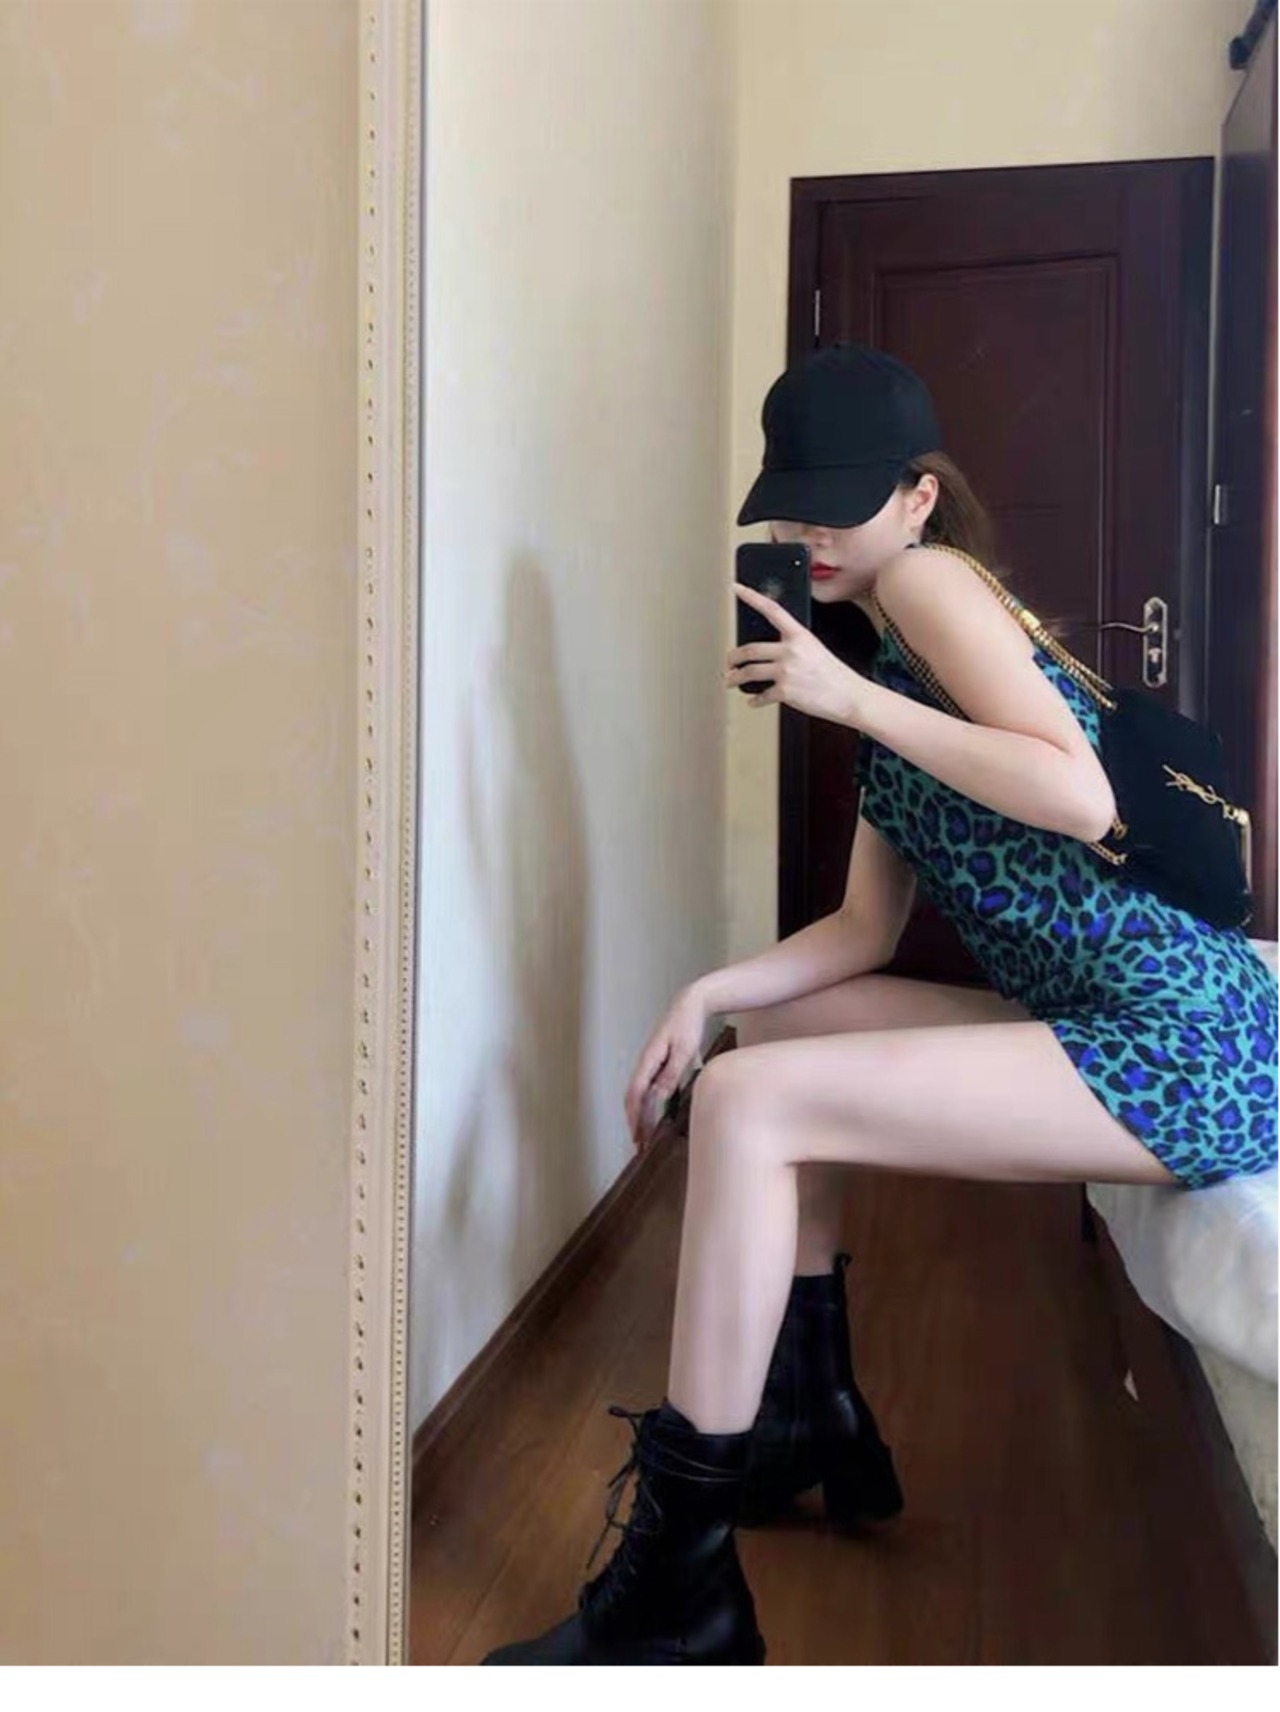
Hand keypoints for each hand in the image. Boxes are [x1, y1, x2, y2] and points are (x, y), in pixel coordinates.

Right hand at [624, 985, 709, 1154]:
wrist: (690, 1005)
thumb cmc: (687, 1025)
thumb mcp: (683, 1050)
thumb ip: (670, 1073)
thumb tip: (657, 1096)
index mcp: (648, 1060)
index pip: (635, 1093)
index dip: (634, 1116)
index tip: (637, 1136)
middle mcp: (644, 1063)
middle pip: (633, 1098)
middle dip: (635, 1122)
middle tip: (639, 1145)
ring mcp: (649, 1064)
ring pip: (639, 1095)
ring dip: (640, 1116)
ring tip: (644, 1137)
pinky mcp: (656, 1064)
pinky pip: (647, 1088)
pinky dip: (647, 1106)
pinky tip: (653, 1117)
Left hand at [728, 583, 864, 724]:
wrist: (850, 696)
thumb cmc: (835, 675)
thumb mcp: (815, 650)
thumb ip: (793, 647)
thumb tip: (770, 654)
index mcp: (800, 635)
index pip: (772, 609)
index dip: (752, 597)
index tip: (737, 588)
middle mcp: (791, 650)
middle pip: (750, 649)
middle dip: (734, 657)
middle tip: (729, 661)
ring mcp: (787, 671)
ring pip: (749, 672)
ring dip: (735, 678)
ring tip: (731, 680)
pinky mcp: (786, 691)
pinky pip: (761, 696)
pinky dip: (754, 700)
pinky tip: (752, 700)